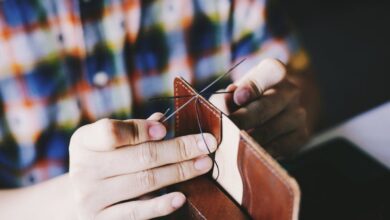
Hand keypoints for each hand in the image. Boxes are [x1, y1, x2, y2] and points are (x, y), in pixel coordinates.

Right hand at [69, 113, 216, 218]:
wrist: (81, 199)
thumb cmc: (104, 163)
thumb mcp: (111, 143)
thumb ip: (135, 131)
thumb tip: (162, 121)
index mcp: (85, 142)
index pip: (111, 132)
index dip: (140, 130)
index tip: (166, 130)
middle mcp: (83, 169)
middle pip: (139, 156)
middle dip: (178, 149)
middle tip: (206, 144)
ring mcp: (90, 197)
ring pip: (144, 181)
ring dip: (180, 172)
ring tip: (203, 164)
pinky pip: (136, 212)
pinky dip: (161, 204)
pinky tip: (181, 196)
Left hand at [210, 59, 308, 158]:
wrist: (275, 111)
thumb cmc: (247, 99)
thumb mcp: (235, 91)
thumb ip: (225, 97)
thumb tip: (221, 110)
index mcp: (274, 72)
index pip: (269, 72)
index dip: (252, 86)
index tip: (238, 97)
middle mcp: (291, 90)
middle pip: (266, 106)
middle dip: (244, 120)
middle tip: (227, 130)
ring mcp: (298, 114)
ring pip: (270, 129)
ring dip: (249, 139)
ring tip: (233, 144)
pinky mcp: (301, 135)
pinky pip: (279, 147)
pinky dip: (261, 152)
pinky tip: (248, 154)